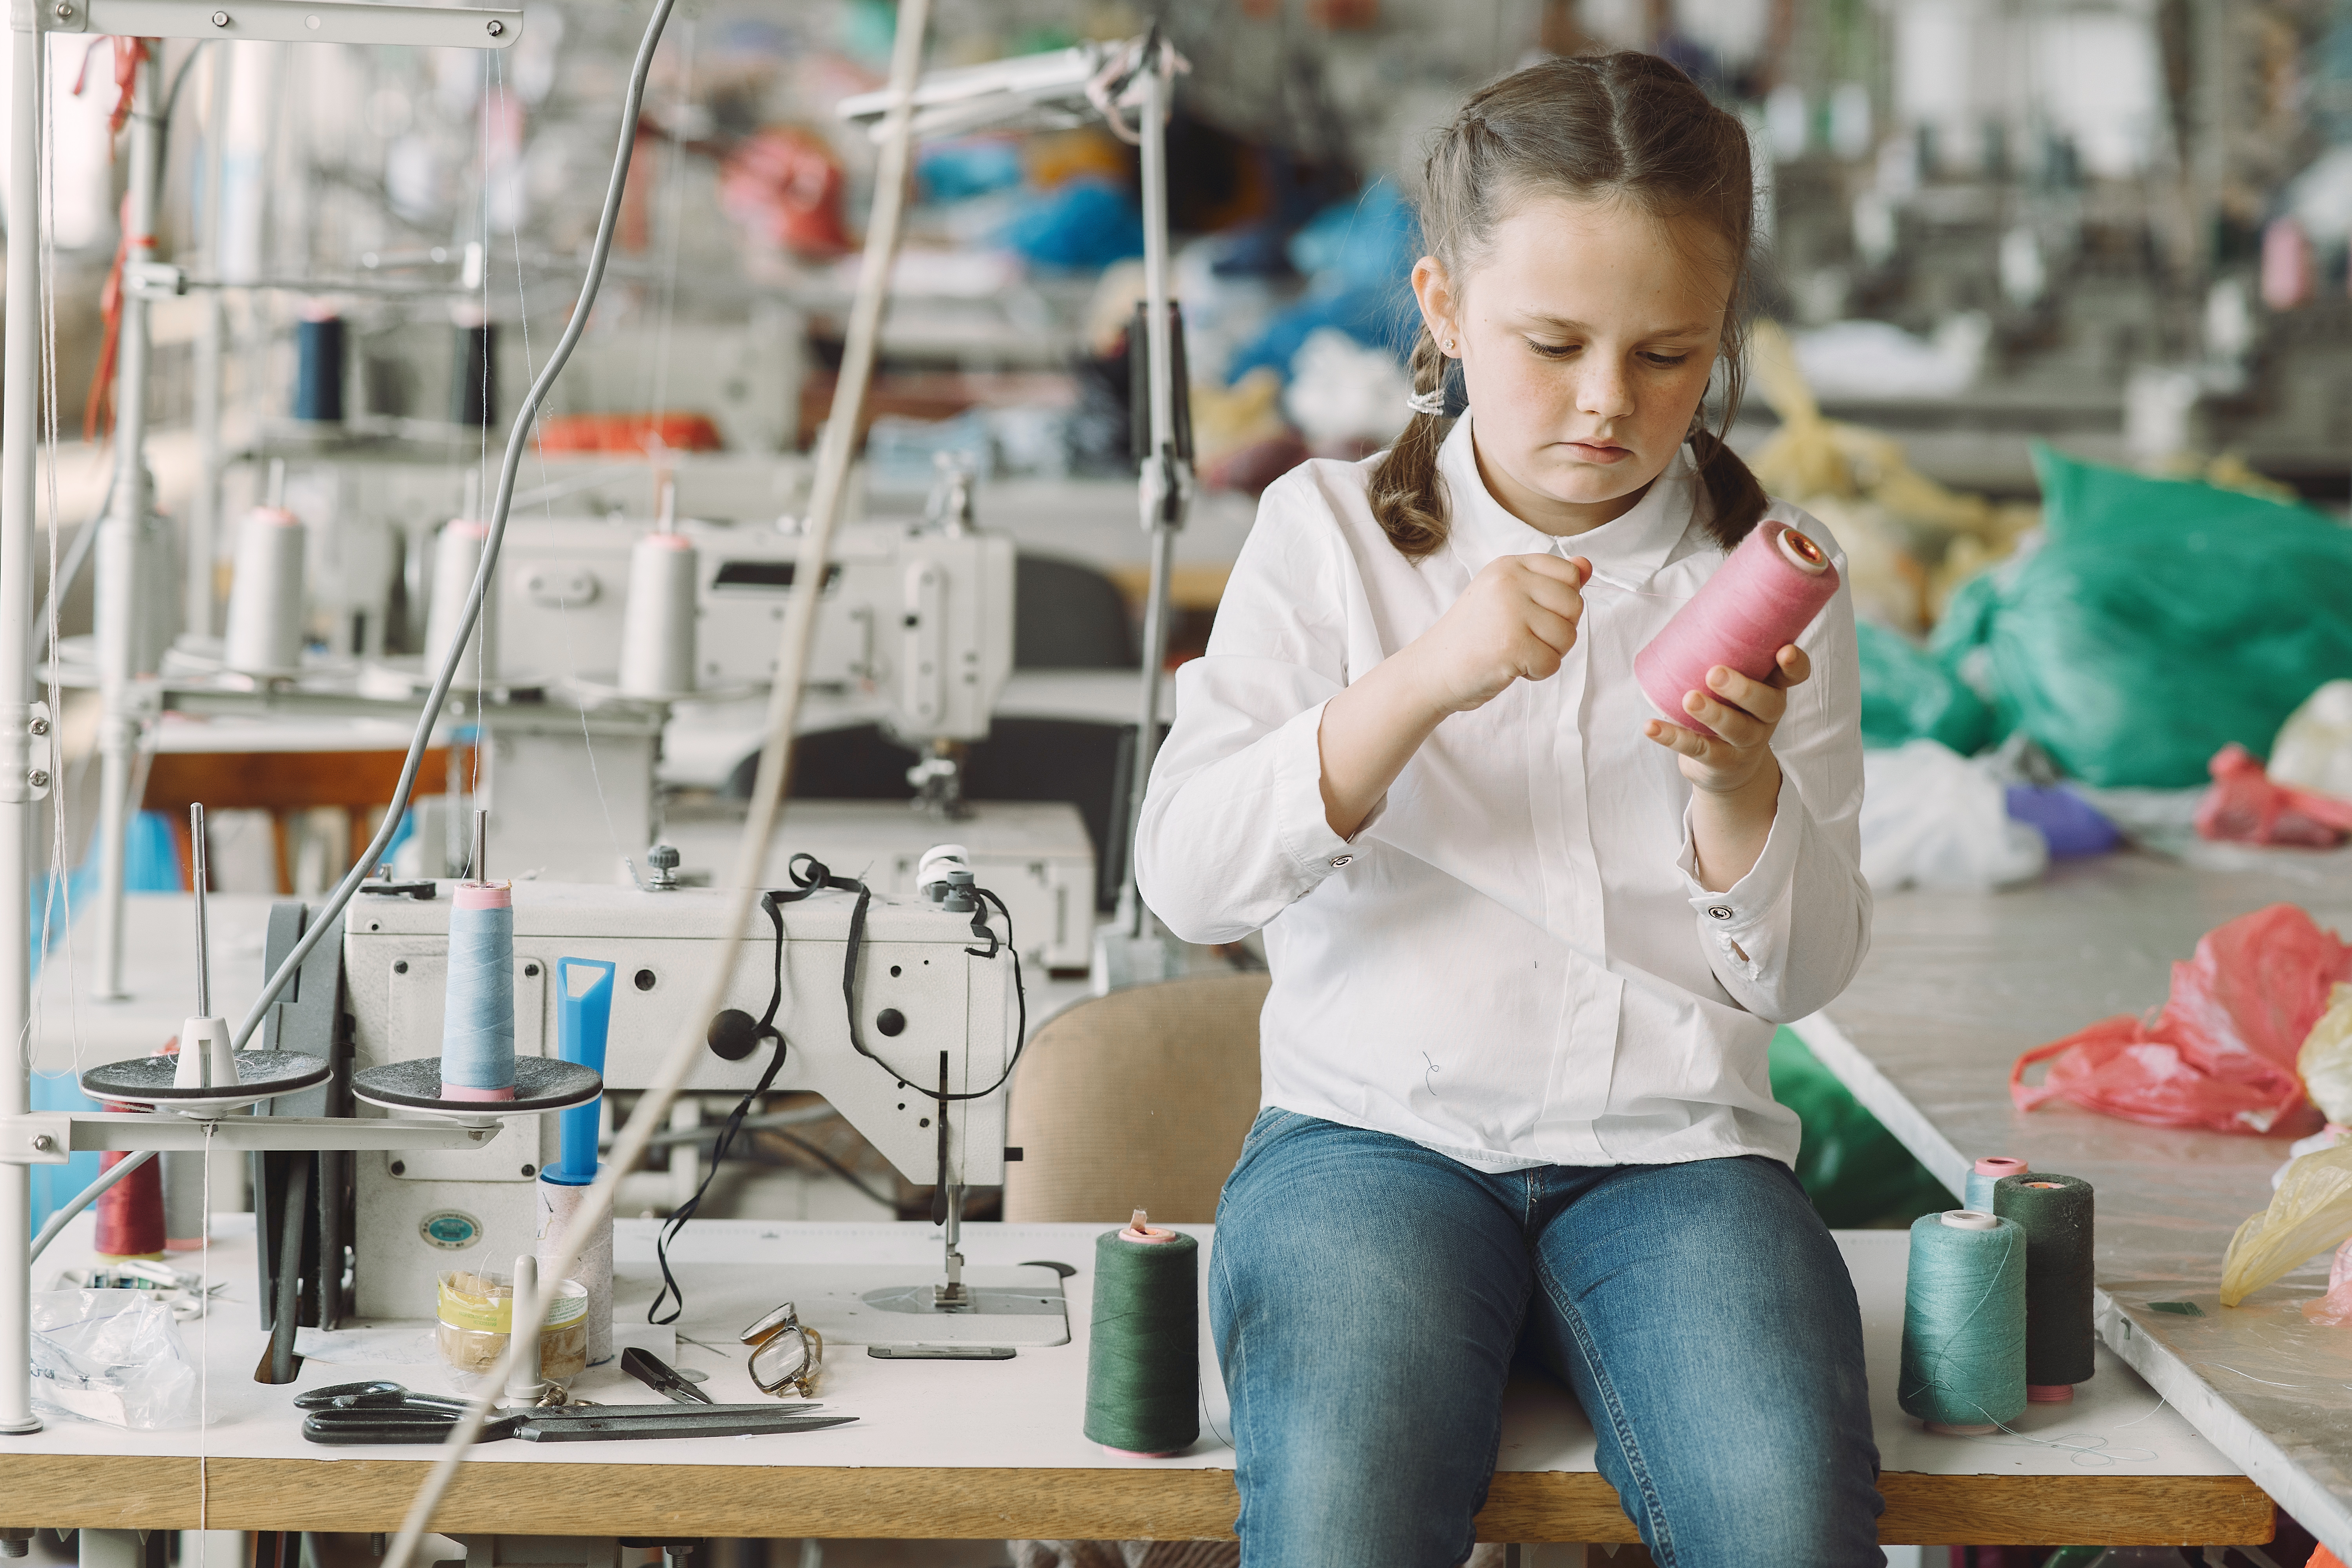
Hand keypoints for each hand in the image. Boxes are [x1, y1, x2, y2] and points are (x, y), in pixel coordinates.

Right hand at [1397, 553, 1590, 715]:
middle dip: (1558, 631)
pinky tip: (1510, 666)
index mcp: (1509, 566)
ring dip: (1547, 654)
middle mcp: (1509, 581)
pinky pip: (1552, 663)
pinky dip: (1536, 673)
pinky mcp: (1511, 645)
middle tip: (1523, 638)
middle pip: (1574, 606)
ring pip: (1568, 637)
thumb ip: (1549, 582)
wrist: (1431, 669)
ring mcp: (1509, 611)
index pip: (1570, 575)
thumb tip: (1587, 567)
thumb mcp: (1509, 598)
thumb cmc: (1473, 636)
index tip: (1532, 614)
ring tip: (1515, 651)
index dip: (1561, 603)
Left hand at [1644, 644, 1811, 796]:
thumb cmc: (1730, 708)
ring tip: (1689, 699)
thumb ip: (1728, 651)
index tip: (1784, 650)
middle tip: (1715, 673)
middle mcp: (1765, 716)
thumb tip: (1698, 604)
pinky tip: (1650, 727)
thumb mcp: (1738, 681)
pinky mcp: (1719, 761)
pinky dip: (1672, 737)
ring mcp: (1745, 742)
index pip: (1794, 676)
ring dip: (1712, 713)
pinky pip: (1697, 749)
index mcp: (1772, 688)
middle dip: (1743, 688)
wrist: (1729, 769)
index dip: (1795, 664)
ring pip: (1735, 728)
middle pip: (1766, 703)